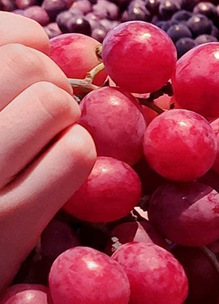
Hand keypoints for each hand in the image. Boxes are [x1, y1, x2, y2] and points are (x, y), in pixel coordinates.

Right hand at [0, 13, 95, 286]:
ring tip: (54, 135)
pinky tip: (63, 163)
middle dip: (52, 78)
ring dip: (67, 114)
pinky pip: (73, 153)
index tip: (31, 57)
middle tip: (48, 105)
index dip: (25, 39)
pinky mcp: (8, 220)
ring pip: (53, 103)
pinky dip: (80, 149)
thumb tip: (36, 38)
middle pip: (28, 65)